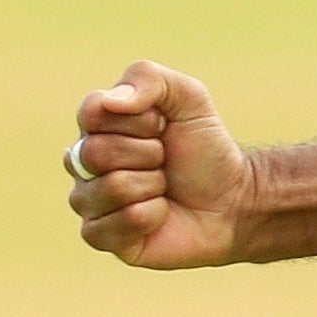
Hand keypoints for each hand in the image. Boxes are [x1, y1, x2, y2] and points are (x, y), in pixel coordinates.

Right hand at [68, 61, 252, 268]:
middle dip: (149, 153)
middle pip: (95, 152)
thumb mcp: (190, 99)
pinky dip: (152, 215)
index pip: (91, 111)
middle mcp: (84, 164)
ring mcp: (89, 201)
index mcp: (99, 127)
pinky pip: (117, 224)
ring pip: (109, 188)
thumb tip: (109, 101)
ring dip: (152, 185)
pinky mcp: (100, 236)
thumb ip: (149, 79)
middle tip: (165, 159)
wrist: (232, 199)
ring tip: (163, 186)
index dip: (137, 119)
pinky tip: (160, 214)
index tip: (162, 124)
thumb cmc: (206, 149)